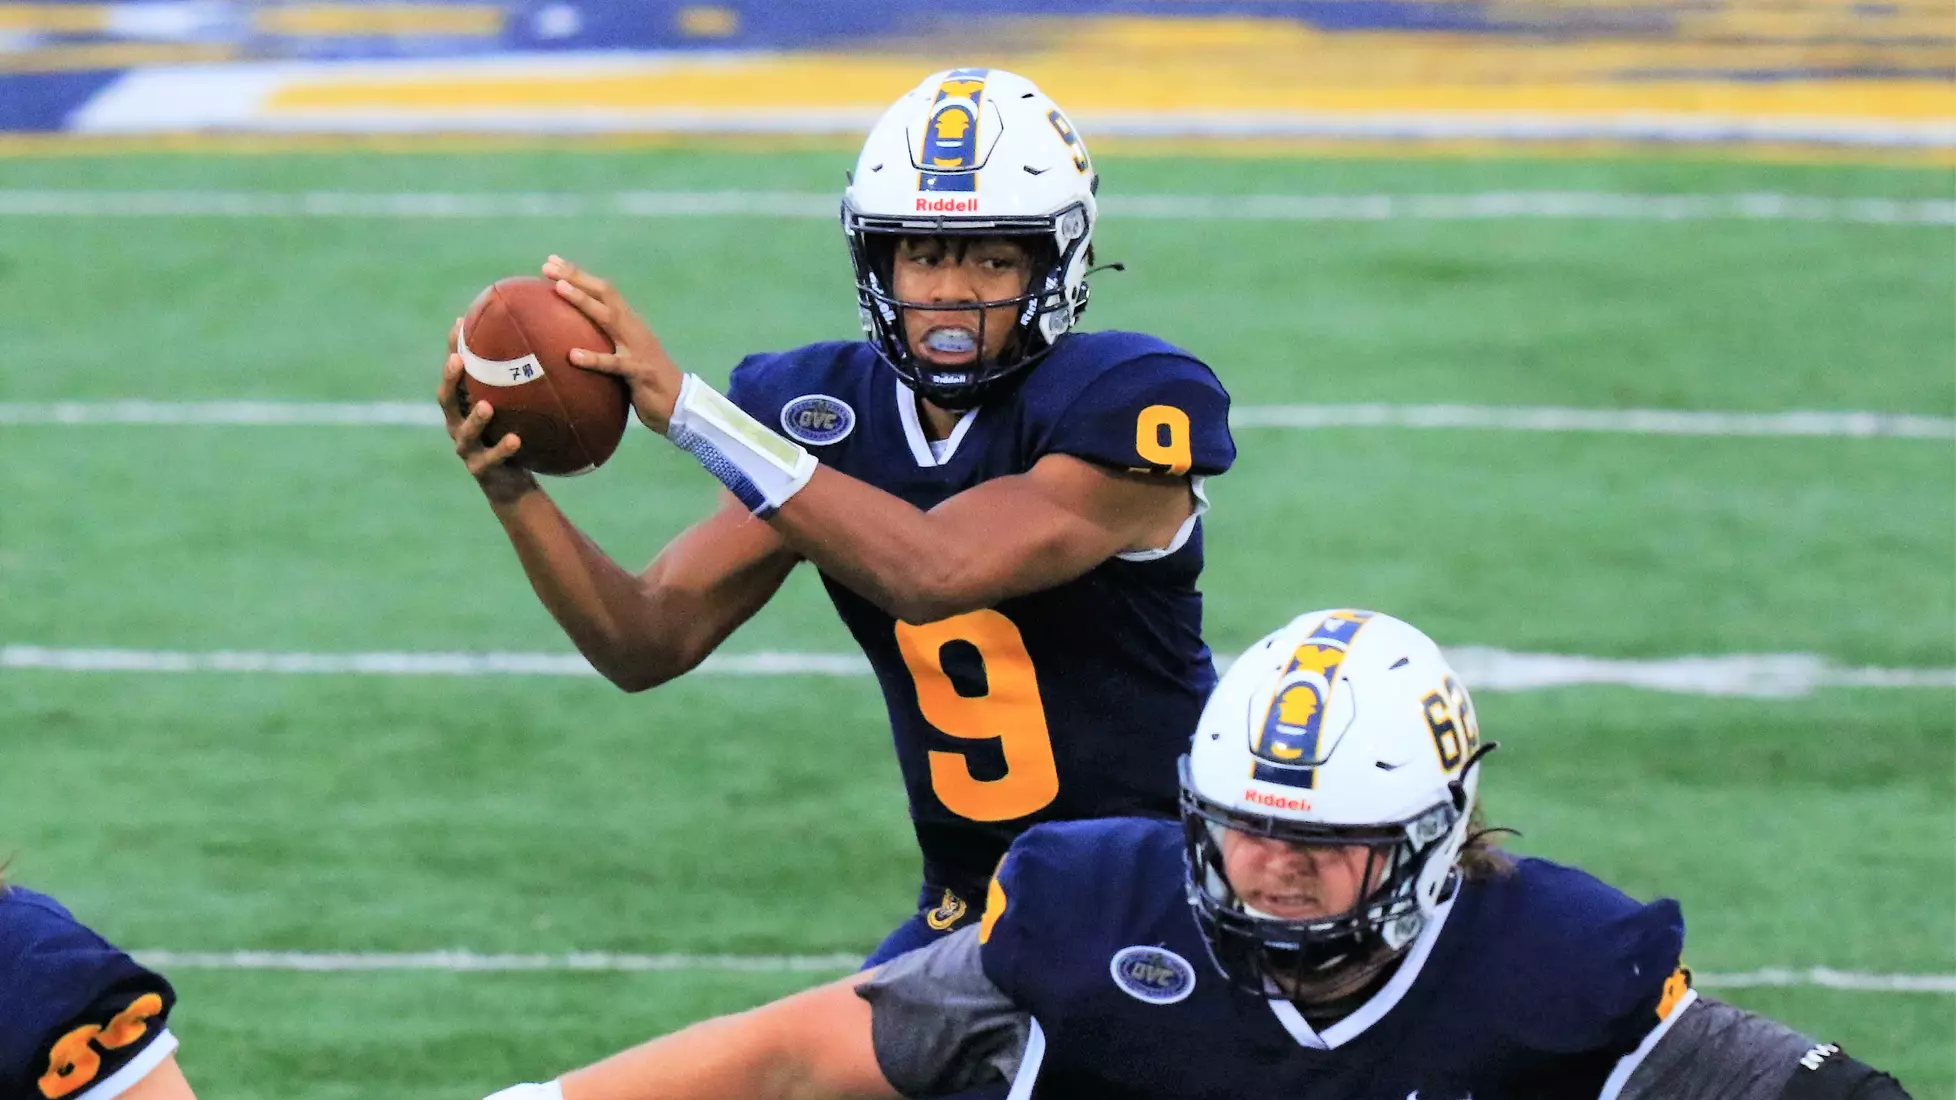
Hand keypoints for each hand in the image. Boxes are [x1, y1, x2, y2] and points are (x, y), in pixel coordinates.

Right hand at [440, 318, 538, 503]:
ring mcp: (467, 449)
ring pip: (465, 432)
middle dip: (450, 379)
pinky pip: (491, 459)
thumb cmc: (516, 436)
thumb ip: (521, 384)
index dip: (453, 350)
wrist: (513, 483)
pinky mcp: (481, 470)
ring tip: (486, 406)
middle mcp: (458, 425)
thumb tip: (546, 344)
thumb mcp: (518, 409)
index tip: (459, 324)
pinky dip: (502, 449)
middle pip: (446, 400)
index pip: (455, 374)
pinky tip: (515, 439)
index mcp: (463, 407)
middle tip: (459, 360)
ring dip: (475, 419)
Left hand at [542, 255, 683, 433]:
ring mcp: (638, 348)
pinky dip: (593, 359)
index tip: (552, 262)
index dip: (579, 275)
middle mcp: (634, 328)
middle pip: (605, 294)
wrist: (679, 404)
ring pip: (609, 318)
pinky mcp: (639, 372)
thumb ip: (606, 342)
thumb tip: (570, 339)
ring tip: (559, 289)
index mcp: (630, 322)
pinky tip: (573, 356)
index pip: (603, 291)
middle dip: (576, 277)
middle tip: (548, 267)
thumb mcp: (625, 354)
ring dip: (583, 301)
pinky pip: (614, 364)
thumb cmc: (646, 382)